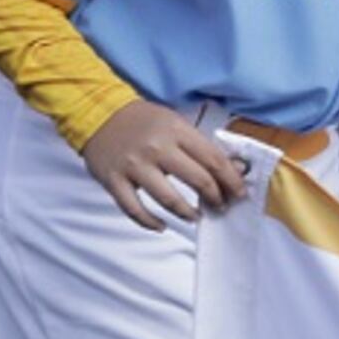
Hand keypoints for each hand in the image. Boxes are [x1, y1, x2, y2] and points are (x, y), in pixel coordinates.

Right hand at [80, 104, 248, 231]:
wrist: (99, 113)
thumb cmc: (144, 120)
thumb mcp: (176, 124)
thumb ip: (202, 146)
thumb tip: (236, 168)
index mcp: (177, 131)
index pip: (214, 160)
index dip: (232, 180)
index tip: (239, 193)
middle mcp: (157, 148)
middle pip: (198, 180)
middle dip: (215, 198)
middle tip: (221, 206)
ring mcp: (134, 166)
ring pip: (168, 199)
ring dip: (187, 213)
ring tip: (196, 216)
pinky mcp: (113, 180)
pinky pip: (134, 209)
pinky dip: (149, 222)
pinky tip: (161, 225)